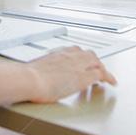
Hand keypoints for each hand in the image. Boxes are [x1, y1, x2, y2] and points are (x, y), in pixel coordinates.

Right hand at [0, 47, 116, 106]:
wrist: (29, 80)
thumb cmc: (25, 78)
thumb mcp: (30, 71)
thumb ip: (33, 72)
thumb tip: (24, 77)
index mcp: (55, 54)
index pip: (73, 51)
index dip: (80, 57)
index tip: (81, 61)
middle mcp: (68, 56)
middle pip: (88, 54)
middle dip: (94, 60)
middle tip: (98, 68)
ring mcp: (77, 65)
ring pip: (97, 62)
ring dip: (102, 68)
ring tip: (107, 76)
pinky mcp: (84, 77)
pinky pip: (101, 74)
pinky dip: (109, 77)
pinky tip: (112, 83)